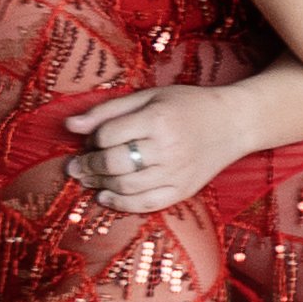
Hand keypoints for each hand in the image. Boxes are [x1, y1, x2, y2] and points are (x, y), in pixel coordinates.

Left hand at [61, 84, 251, 214]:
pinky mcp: (182, 191)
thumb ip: (108, 111)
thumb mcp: (149, 96)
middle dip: (88, 166)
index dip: (92, 140)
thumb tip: (69, 125)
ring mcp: (176, 173)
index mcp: (157, 119)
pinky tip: (105, 197)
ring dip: (99, 185)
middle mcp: (167, 148)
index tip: (87, 140)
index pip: (109, 135)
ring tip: (88, 179)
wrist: (233, 123)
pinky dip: (121, 204)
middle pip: (114, 164)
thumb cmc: (187, 105)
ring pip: (126, 187)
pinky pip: (146, 204)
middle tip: (75, 166)